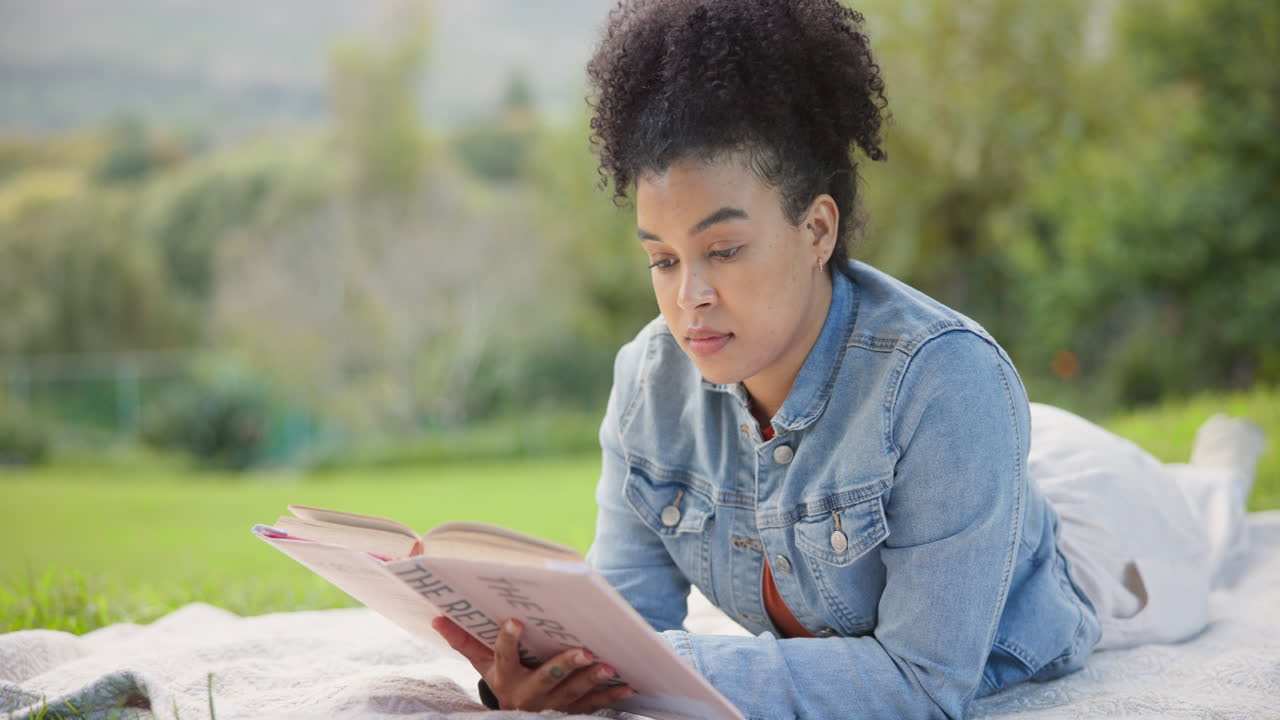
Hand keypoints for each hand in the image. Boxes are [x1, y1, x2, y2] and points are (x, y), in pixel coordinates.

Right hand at [432, 616, 635, 711]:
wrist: (516, 719)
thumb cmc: (503, 682)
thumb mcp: (483, 666)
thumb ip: (464, 642)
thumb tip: (437, 617)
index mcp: (506, 677)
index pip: (504, 656)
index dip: (508, 639)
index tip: (516, 620)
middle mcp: (529, 693)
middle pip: (547, 678)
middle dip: (565, 665)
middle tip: (584, 650)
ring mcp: (553, 705)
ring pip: (573, 692)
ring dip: (592, 679)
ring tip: (609, 665)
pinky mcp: (572, 712)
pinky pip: (593, 705)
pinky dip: (611, 696)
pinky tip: (629, 685)